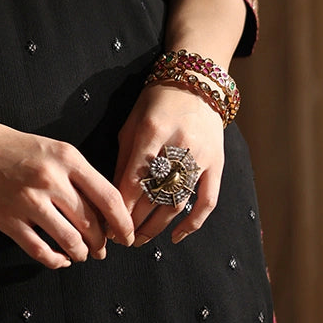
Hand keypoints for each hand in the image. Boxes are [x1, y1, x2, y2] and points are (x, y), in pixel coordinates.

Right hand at [0, 122, 135, 268]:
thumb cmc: (13, 148)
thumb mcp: (53, 150)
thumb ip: (79, 177)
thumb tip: (105, 214)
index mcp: (67, 158)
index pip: (109, 197)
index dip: (123, 224)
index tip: (126, 236)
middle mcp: (50, 179)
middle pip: (92, 224)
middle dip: (102, 243)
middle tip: (102, 249)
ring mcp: (28, 201)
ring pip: (71, 241)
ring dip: (81, 253)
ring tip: (81, 254)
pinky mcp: (8, 220)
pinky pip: (42, 251)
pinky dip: (57, 261)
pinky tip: (60, 259)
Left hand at [115, 83, 224, 245]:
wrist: (196, 83)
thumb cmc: (156, 102)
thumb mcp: (132, 122)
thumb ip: (124, 158)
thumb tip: (112, 194)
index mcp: (152, 132)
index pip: (133, 179)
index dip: (119, 207)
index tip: (106, 224)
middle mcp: (178, 146)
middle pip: (154, 196)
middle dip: (133, 221)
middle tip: (117, 237)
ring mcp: (201, 157)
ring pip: (177, 203)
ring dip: (156, 226)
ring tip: (138, 240)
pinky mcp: (217, 165)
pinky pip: (207, 201)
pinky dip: (193, 223)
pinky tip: (176, 236)